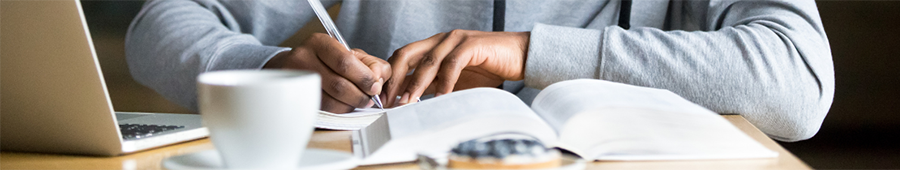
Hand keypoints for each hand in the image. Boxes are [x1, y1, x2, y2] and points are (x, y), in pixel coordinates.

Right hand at [265, 33, 390, 112]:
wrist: (296, 67)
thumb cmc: (329, 61)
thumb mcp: (351, 54)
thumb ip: (371, 64)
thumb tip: (378, 80)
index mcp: (319, 43)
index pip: (345, 62)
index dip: (364, 78)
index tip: (375, 86)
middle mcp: (303, 58)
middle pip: (338, 84)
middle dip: (360, 95)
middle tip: (370, 99)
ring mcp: (297, 80)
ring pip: (330, 101)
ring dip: (351, 105)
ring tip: (359, 102)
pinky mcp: (297, 97)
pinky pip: (323, 110)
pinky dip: (340, 110)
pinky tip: (346, 105)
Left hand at [383, 30, 528, 106]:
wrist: (520, 57)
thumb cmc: (489, 68)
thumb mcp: (454, 80)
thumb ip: (434, 85)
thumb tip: (410, 99)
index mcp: (435, 45)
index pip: (403, 57)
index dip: (390, 77)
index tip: (384, 98)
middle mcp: (442, 39)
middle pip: (407, 54)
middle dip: (395, 78)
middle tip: (390, 101)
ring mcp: (456, 40)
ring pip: (428, 61)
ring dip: (417, 83)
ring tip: (409, 102)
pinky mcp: (472, 45)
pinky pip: (452, 64)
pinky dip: (445, 82)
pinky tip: (440, 97)